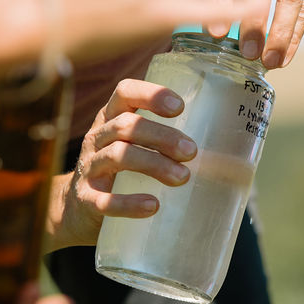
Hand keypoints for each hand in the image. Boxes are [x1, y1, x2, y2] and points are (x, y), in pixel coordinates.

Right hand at [48, 79, 195, 249]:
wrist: (74, 211)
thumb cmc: (118, 174)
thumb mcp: (134, 149)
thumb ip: (165, 145)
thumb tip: (230, 159)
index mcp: (111, 119)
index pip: (125, 92)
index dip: (151, 94)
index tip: (179, 107)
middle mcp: (97, 138)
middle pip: (126, 126)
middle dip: (162, 136)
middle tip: (192, 152)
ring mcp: (89, 169)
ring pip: (118, 156)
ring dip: (153, 165)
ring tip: (182, 178)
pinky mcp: (86, 200)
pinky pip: (104, 200)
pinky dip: (129, 203)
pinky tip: (152, 205)